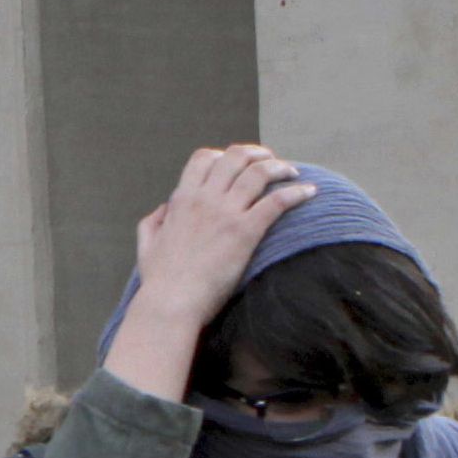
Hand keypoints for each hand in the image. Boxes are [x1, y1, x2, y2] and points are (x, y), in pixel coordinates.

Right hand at [131, 145, 316, 328]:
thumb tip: (164, 209)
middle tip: (270, 161)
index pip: (204, 158)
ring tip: (293, 173)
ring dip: (280, 167)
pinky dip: (296, 192)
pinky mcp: (245, 232)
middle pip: (235, 157)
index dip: (223, 155)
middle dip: (256, 153)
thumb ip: (154, 221)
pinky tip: (310, 192)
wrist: (172, 303)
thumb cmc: (160, 281)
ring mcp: (226, 213)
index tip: (237, 164)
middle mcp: (205, 199)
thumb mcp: (147, 244)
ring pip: (258, 173)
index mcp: (182, 199)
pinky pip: (276, 201)